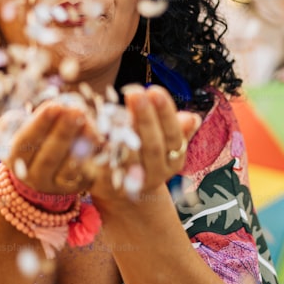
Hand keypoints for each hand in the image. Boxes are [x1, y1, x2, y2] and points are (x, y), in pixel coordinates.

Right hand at [2, 102, 103, 195]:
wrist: (44, 175)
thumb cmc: (33, 144)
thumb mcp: (21, 133)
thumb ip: (20, 122)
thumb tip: (30, 113)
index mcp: (17, 161)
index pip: (26, 143)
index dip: (40, 124)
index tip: (54, 106)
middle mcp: (34, 178)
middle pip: (49, 157)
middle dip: (63, 132)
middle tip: (76, 111)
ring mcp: (56, 186)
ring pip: (68, 168)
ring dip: (79, 143)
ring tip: (87, 121)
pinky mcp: (77, 188)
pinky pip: (86, 173)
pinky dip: (92, 155)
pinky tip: (98, 138)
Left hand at [90, 86, 200, 210]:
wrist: (123, 193)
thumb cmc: (145, 154)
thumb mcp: (165, 142)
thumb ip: (177, 129)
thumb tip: (192, 118)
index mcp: (173, 160)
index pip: (173, 135)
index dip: (165, 114)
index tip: (155, 90)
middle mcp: (155, 173)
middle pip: (152, 146)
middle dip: (145, 118)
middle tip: (135, 92)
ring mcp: (131, 181)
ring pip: (129, 157)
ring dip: (123, 131)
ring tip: (114, 107)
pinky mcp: (107, 184)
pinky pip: (103, 164)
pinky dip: (98, 146)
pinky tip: (90, 127)